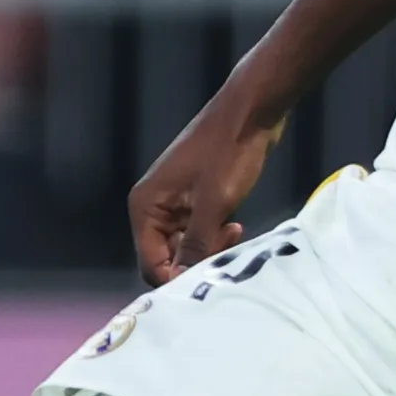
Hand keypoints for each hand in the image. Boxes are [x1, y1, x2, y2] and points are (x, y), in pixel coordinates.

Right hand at [129, 94, 278, 283]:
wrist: (250, 114)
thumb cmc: (228, 153)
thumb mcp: (214, 204)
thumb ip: (196, 245)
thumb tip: (185, 281)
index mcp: (146, 207)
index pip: (150, 265)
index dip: (177, 278)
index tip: (208, 276)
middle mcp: (152, 208)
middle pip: (166, 258)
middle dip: (195, 262)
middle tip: (226, 250)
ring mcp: (172, 204)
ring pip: (184, 247)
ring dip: (208, 249)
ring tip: (233, 233)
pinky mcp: (193, 200)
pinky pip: (196, 233)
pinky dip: (214, 236)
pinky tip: (234, 225)